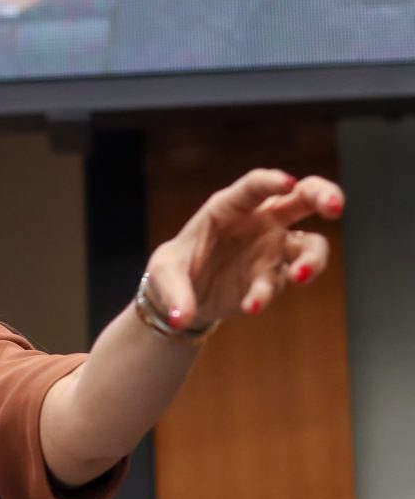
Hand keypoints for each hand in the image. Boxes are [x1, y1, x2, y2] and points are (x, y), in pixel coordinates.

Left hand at [144, 169, 343, 327]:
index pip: (255, 186)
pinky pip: (283, 282)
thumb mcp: (162, 275)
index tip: (288, 182)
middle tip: (335, 207)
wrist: (185, 300)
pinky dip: (268, 293)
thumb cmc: (172, 271)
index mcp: (229, 207)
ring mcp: (272, 249)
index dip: (272, 181)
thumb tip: (181, 318)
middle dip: (324, 195)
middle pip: (302, 198)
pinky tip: (251, 305)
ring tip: (300, 276)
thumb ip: (174, 293)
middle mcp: (259, 222)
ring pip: (310, 245)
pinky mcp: (274, 277)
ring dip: (312, 259)